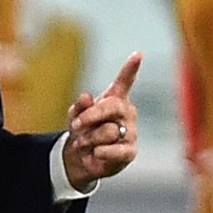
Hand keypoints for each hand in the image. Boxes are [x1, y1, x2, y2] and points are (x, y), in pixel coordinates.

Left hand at [62, 51, 141, 189]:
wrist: (81, 158)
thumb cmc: (82, 130)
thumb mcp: (75, 115)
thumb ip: (80, 106)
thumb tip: (87, 97)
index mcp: (115, 99)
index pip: (125, 82)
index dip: (131, 68)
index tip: (138, 54)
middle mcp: (126, 113)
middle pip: (113, 106)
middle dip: (92, 115)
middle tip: (76, 125)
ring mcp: (131, 132)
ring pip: (109, 131)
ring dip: (89, 138)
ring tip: (83, 143)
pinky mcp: (130, 151)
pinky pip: (116, 149)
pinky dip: (100, 152)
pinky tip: (95, 153)